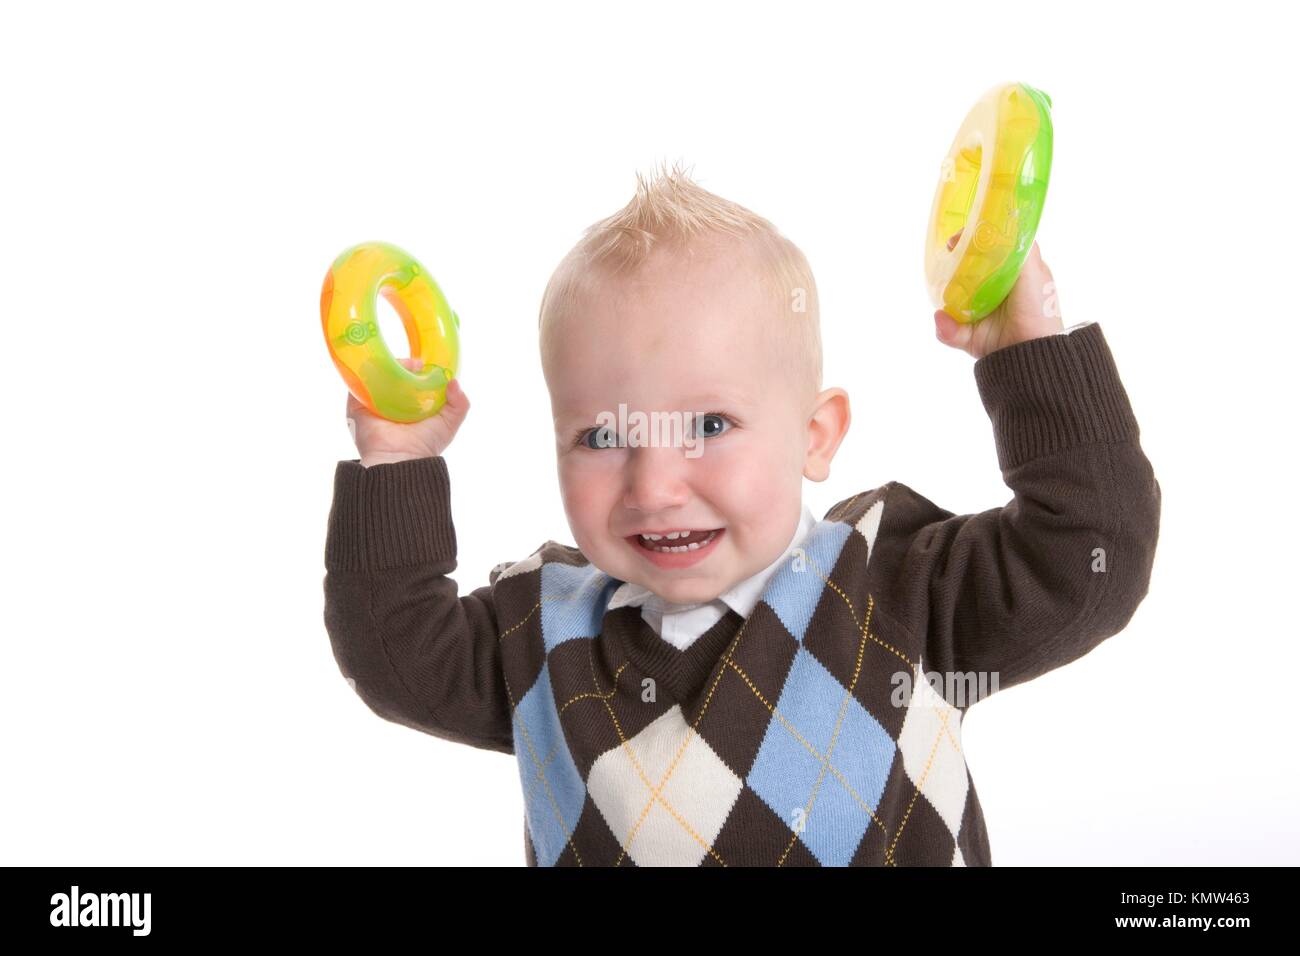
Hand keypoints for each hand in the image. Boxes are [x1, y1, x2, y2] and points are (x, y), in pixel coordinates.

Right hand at [346, 358, 469, 465]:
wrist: (401, 458)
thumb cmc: (425, 445)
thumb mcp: (449, 423)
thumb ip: (459, 403)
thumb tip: (454, 381)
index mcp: (409, 407)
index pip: (411, 381)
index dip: (418, 370)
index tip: (425, 365)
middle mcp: (390, 404)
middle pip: (393, 375)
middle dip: (404, 366)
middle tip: (416, 365)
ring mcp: (372, 404)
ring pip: (376, 375)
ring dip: (388, 366)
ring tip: (403, 368)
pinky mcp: (357, 406)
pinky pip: (357, 383)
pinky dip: (367, 373)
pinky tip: (383, 369)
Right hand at [934, 230, 1063, 358]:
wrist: (1034, 354)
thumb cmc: (1039, 310)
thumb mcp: (1033, 271)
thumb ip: (1021, 247)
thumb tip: (1004, 224)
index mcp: (1011, 273)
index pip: (988, 250)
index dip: (973, 239)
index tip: (962, 235)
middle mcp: (993, 290)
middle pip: (965, 270)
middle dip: (953, 262)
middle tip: (949, 253)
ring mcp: (978, 312)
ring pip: (951, 298)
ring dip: (945, 294)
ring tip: (948, 292)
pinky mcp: (967, 335)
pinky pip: (948, 327)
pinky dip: (944, 325)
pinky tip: (945, 319)